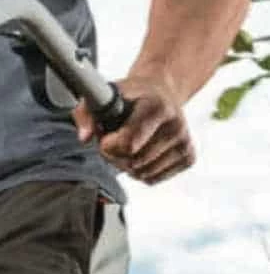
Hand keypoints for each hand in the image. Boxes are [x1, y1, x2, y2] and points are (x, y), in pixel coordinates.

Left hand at [73, 70, 195, 185]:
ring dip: (127, 165)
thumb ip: (85, 114)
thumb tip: (85, 138)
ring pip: (141, 174)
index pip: (128, 145)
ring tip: (130, 144)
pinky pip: (152, 180)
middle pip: (132, 163)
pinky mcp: (189, 157)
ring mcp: (185, 142)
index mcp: (157, 106)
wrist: (161, 93)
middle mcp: (176, 124)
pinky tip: (143, 152)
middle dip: (116, 156)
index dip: (109, 146)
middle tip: (117, 140)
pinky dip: (141, 172)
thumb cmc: (130, 97)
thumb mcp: (104, 95)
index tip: (107, 136)